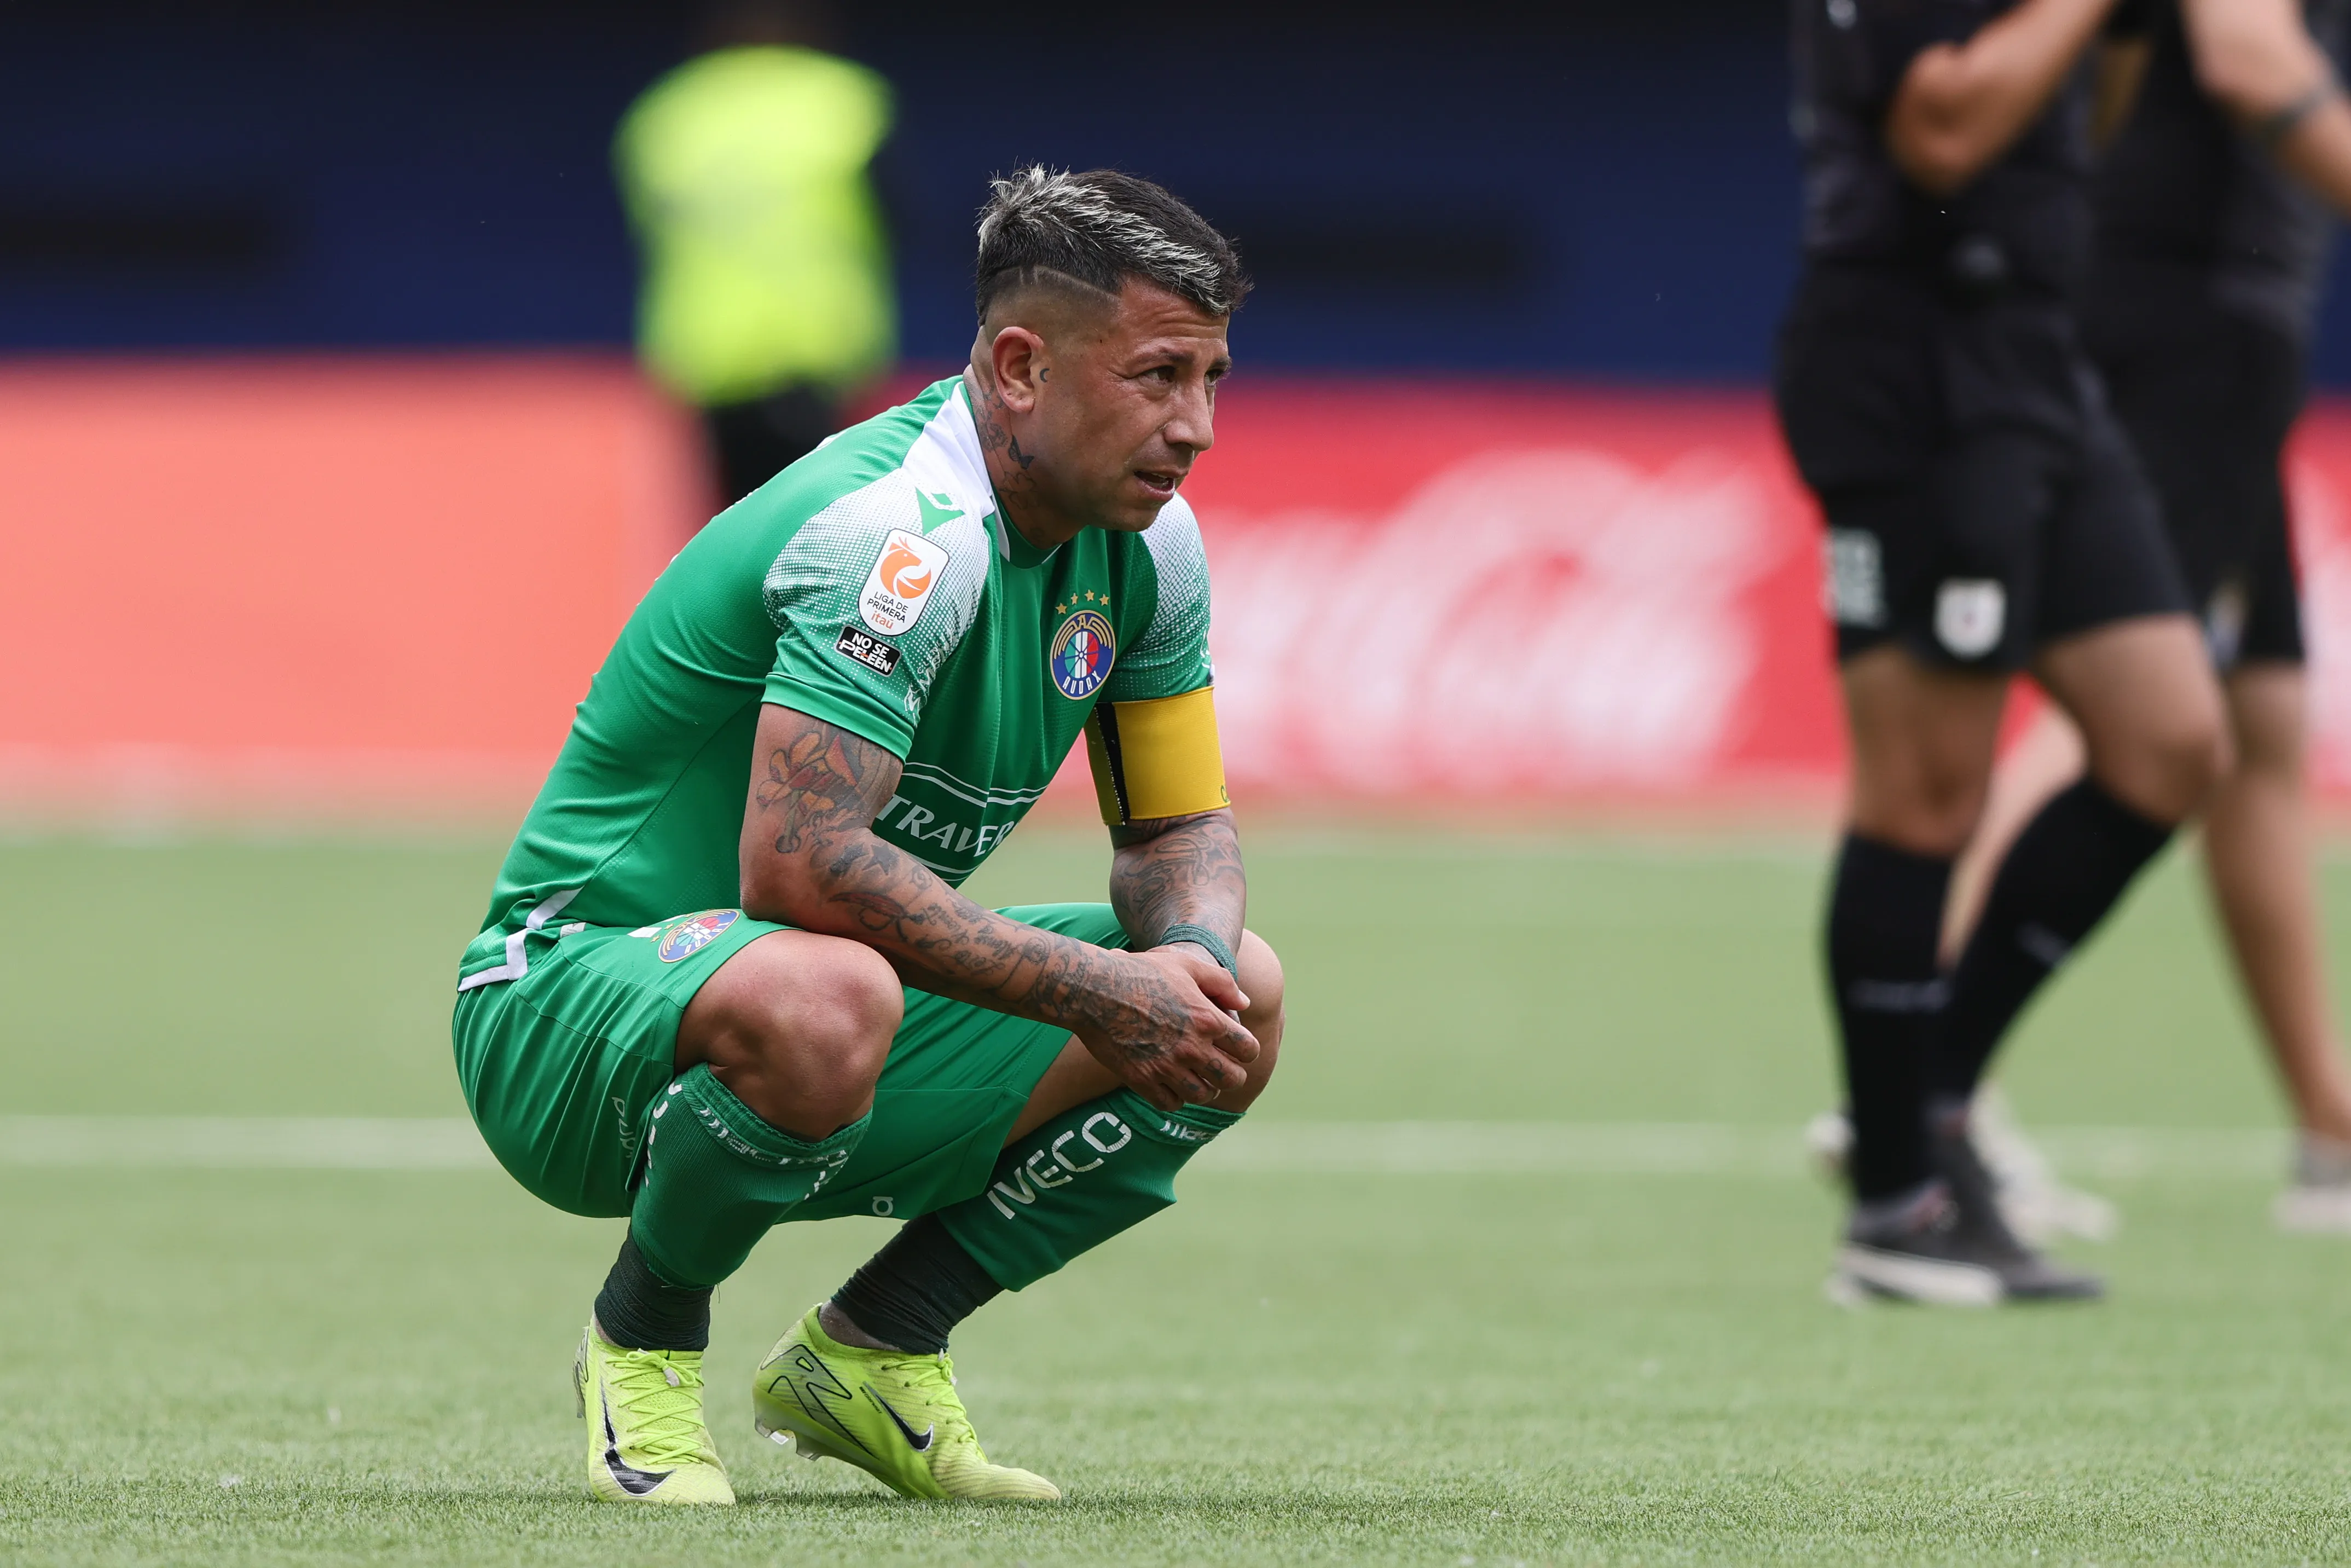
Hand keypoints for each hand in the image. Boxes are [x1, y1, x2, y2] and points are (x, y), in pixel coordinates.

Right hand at [1073, 946, 1257, 1111]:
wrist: (1094, 989)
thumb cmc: (1141, 972)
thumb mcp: (1187, 965)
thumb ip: (1222, 982)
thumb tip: (1243, 1004)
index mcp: (1208, 1020)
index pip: (1248, 1050)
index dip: (1246, 1050)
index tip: (1236, 1048)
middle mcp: (1192, 1048)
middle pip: (1232, 1079)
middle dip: (1231, 1074)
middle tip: (1219, 1067)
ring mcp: (1166, 1067)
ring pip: (1203, 1096)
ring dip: (1203, 1088)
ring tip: (1195, 1077)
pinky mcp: (1142, 1080)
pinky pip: (1170, 1104)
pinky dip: (1174, 1098)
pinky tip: (1169, 1084)